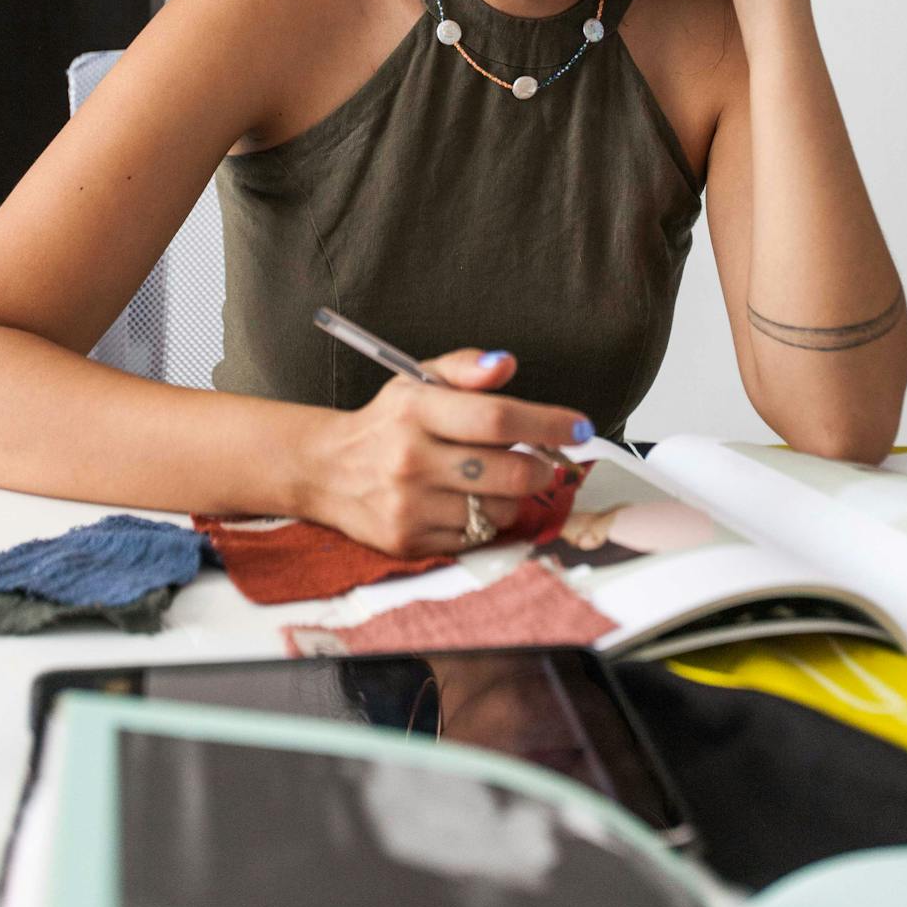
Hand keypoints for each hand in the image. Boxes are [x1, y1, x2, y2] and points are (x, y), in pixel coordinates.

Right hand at [301, 348, 592, 558]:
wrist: (326, 470)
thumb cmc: (387, 422)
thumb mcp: (418, 380)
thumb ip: (466, 367)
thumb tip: (506, 364)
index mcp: (416, 410)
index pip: (498, 417)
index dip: (549, 423)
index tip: (580, 428)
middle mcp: (411, 459)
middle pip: (509, 472)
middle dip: (541, 468)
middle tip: (542, 462)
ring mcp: (409, 506)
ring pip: (498, 511)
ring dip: (512, 497)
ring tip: (492, 480)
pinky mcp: (409, 542)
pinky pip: (475, 538)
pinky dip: (484, 521)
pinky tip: (467, 502)